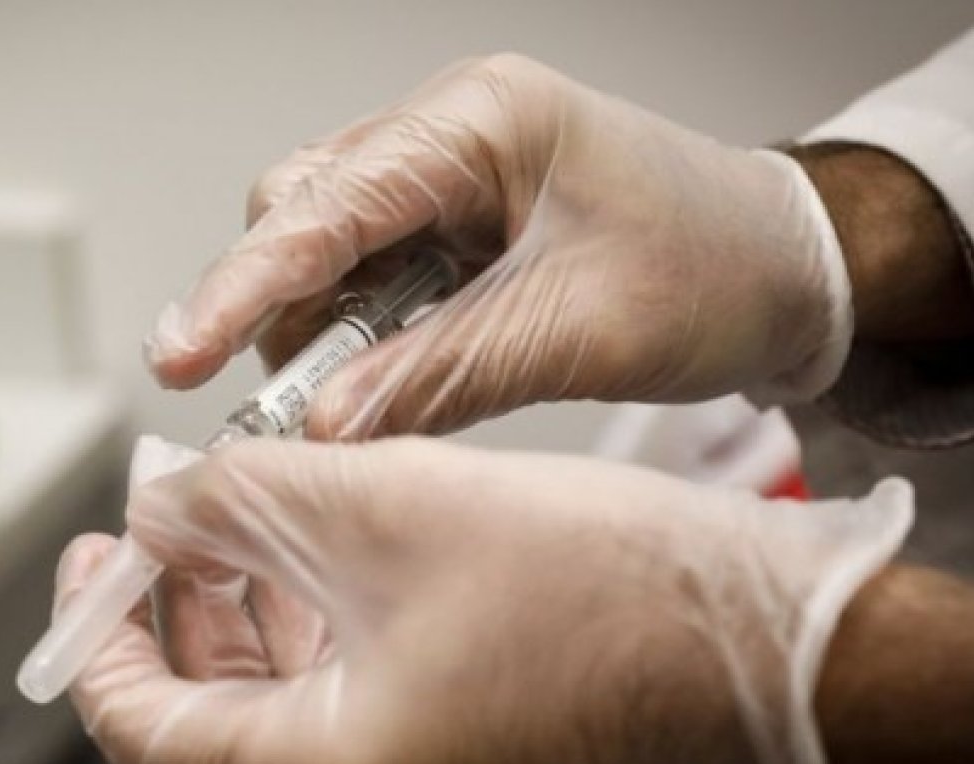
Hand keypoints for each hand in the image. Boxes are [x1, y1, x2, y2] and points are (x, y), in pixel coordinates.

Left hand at [59, 438, 910, 763]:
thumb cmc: (630, 598)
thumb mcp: (395, 502)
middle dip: (195, 613)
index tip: (96, 558)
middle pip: (224, 732)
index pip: (143, 730)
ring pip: (302, 739)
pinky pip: (377, 760)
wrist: (808, 672)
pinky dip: (346, 675)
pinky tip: (358, 586)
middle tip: (196, 518)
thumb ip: (244, 499)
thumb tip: (165, 506)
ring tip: (278, 530)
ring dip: (274, 635)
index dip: (99, 632)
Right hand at [143, 55, 851, 437]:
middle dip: (273, 312)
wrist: (789, 271)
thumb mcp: (573, 334)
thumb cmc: (714, 270)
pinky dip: (356, 339)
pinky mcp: (453, 225)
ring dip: (314, 335)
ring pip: (325, 250)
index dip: (244, 283)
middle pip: (303, 215)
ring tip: (337, 410)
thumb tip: (322, 430)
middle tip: (269, 411)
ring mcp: (447, 177)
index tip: (184, 354)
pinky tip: (371, 385)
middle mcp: (449, 136)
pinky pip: (369, 279)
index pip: (327, 204)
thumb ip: (436, 377)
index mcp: (481, 124)